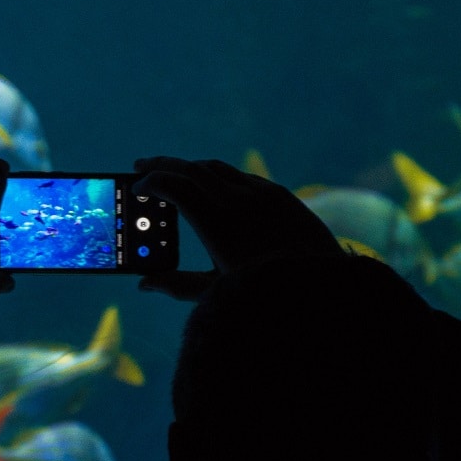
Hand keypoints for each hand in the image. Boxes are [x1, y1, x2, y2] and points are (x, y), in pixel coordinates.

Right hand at [132, 156, 339, 300]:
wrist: (323, 285)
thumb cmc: (267, 295)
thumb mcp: (218, 294)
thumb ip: (177, 286)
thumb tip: (145, 284)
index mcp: (218, 223)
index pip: (175, 186)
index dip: (150, 184)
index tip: (137, 189)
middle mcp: (238, 200)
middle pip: (191, 168)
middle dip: (162, 165)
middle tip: (141, 166)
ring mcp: (262, 193)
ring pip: (216, 169)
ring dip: (190, 168)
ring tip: (173, 175)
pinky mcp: (280, 194)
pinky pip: (241, 177)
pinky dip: (218, 177)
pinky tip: (212, 187)